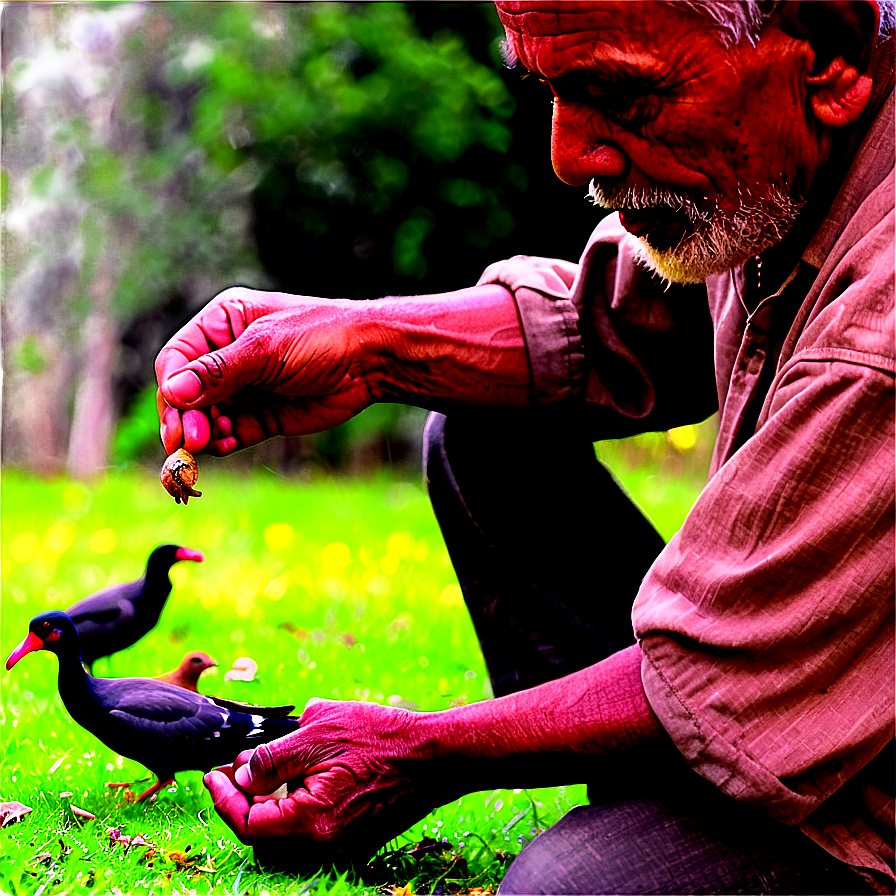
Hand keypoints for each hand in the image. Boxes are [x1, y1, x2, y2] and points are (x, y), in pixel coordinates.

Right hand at [155, 288, 374, 455]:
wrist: (372, 362)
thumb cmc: (322, 337)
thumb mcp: (268, 348)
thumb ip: (220, 372)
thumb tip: (173, 392)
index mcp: (223, 323)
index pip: (177, 358)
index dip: (171, 387)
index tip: (177, 411)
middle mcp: (228, 356)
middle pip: (184, 393)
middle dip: (183, 417)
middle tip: (186, 441)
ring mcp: (244, 389)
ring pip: (203, 417)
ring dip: (200, 433)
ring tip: (209, 443)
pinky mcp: (261, 417)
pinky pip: (228, 435)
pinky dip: (221, 444)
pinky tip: (225, 445)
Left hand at [203, 700, 442, 870]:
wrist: (436, 756)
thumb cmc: (382, 738)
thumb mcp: (320, 731)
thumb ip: (273, 757)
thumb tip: (243, 773)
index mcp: (312, 822)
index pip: (248, 824)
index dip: (224, 798)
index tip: (212, 773)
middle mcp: (324, 844)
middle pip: (264, 835)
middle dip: (243, 801)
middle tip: (233, 769)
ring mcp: (341, 845)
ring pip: (286, 833)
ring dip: (268, 804)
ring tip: (265, 767)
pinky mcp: (355, 837)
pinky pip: (310, 829)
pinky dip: (294, 806)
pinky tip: (299, 774)